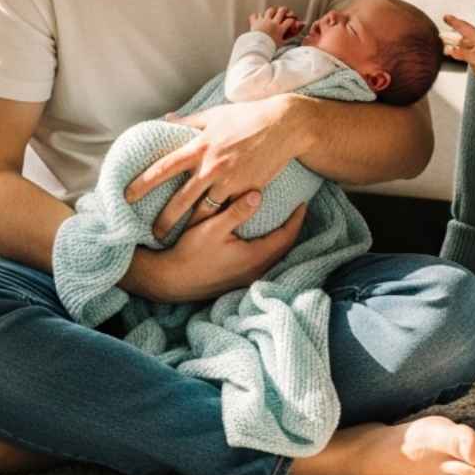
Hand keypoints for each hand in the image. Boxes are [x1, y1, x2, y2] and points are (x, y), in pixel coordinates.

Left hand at [125, 94, 300, 238]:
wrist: (284, 126)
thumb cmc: (248, 117)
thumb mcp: (215, 115)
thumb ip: (188, 121)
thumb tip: (165, 119)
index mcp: (200, 146)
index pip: (163, 168)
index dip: (142, 183)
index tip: (126, 196)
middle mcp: (211, 166)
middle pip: (180, 200)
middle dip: (164, 221)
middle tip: (152, 234)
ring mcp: (229, 181)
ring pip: (203, 212)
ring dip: (190, 228)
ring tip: (180, 240)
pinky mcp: (247, 191)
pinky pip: (228, 212)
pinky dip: (218, 223)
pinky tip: (211, 234)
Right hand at [137, 195, 308, 301]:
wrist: (170, 281)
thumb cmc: (189, 253)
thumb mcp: (211, 227)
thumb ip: (236, 211)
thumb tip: (259, 194)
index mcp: (254, 257)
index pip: (286, 236)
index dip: (297, 219)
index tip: (303, 202)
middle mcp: (256, 270)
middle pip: (285, 248)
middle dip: (293, 228)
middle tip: (298, 209)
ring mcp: (248, 278)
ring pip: (276, 256)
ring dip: (283, 238)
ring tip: (285, 220)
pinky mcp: (239, 280)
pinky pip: (265, 261)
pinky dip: (271, 247)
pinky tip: (265, 237)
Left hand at [249, 5, 301, 45]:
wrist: (258, 47)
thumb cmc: (269, 47)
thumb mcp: (280, 44)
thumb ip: (285, 39)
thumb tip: (288, 39)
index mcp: (280, 29)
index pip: (289, 21)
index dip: (291, 20)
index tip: (291, 21)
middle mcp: (273, 23)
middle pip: (281, 11)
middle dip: (284, 10)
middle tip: (284, 9)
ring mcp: (264, 21)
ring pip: (269, 11)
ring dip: (271, 11)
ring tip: (272, 11)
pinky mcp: (255, 22)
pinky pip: (255, 15)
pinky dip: (256, 16)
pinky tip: (257, 17)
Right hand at [443, 15, 474, 96]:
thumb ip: (463, 54)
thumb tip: (451, 50)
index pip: (464, 28)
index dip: (454, 22)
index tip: (446, 17)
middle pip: (462, 33)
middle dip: (453, 29)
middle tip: (444, 26)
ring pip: (461, 43)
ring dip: (453, 41)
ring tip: (443, 40)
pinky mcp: (474, 59)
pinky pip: (462, 52)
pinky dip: (456, 51)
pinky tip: (452, 52)